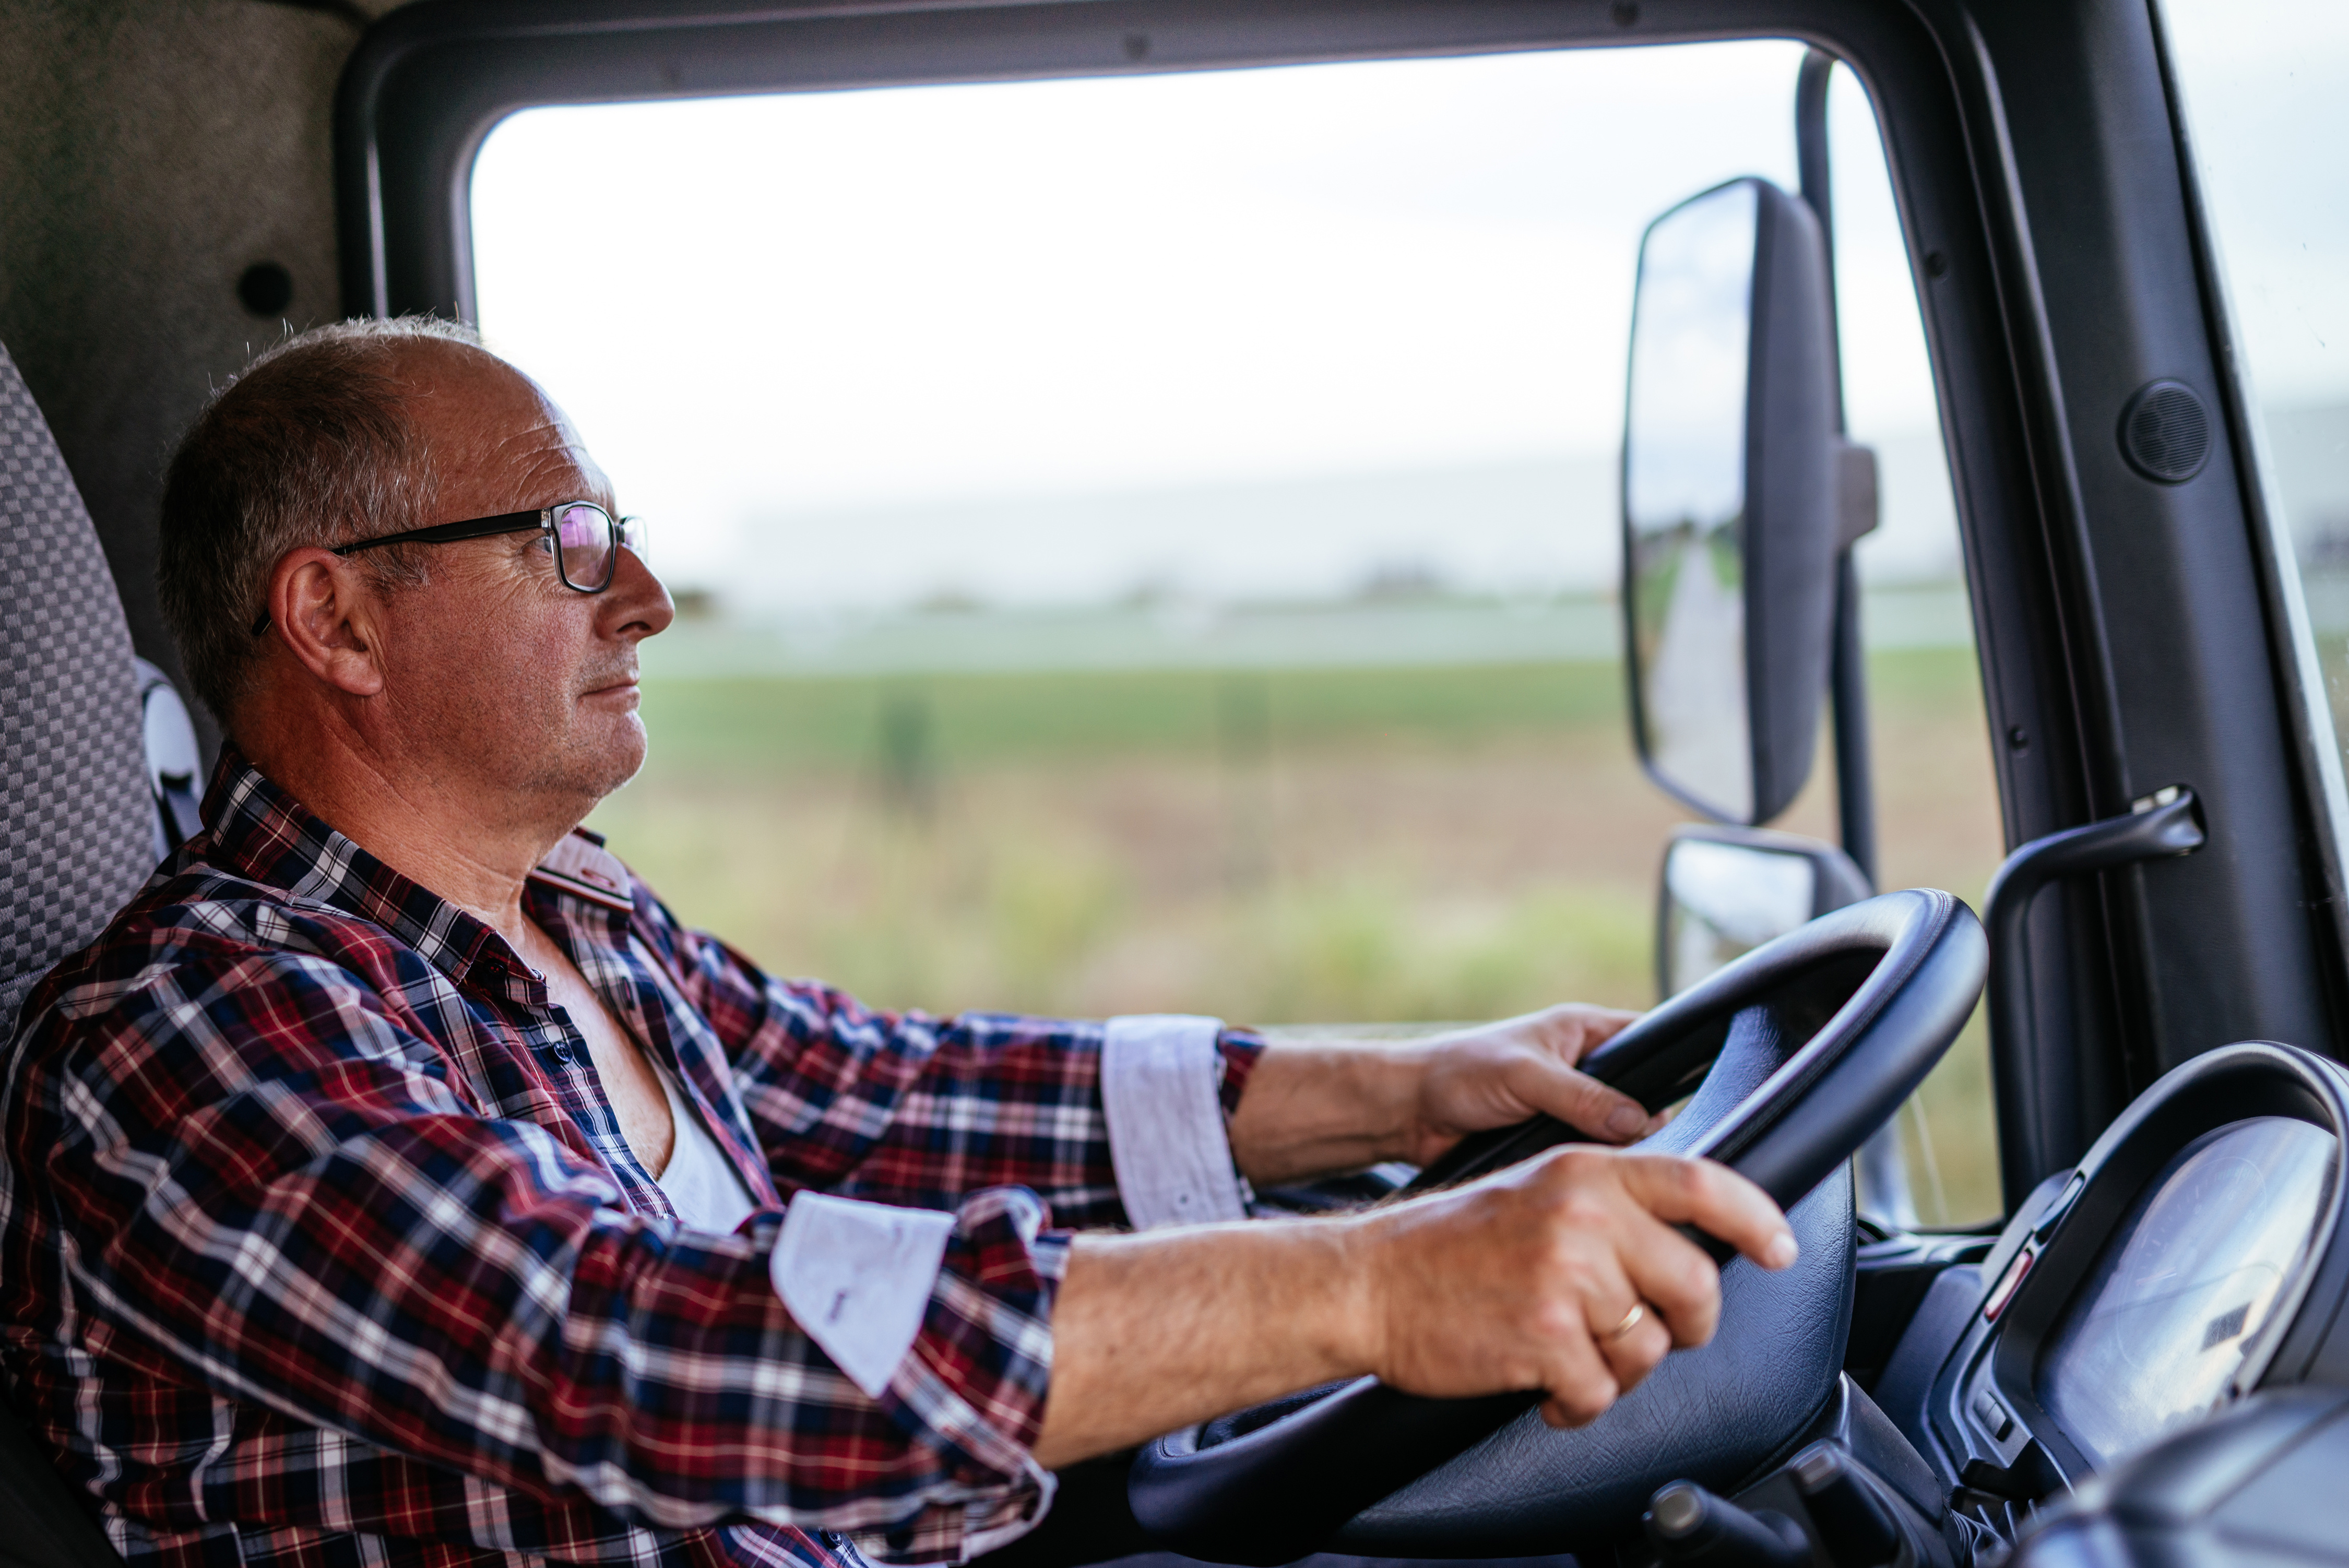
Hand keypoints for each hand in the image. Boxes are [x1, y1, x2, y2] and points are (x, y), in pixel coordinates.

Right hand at [1352, 1145, 1795, 1427]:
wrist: (1368, 1281)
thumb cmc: (1449, 1245)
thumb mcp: (1535, 1190)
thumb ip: (1609, 1205)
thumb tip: (1687, 1242)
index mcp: (1585, 1171)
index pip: (1700, 1182)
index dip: (1755, 1217)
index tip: (1778, 1247)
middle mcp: (1583, 1216)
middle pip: (1693, 1284)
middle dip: (1685, 1323)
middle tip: (1647, 1330)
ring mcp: (1565, 1277)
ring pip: (1650, 1347)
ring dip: (1619, 1368)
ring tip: (1572, 1356)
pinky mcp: (1545, 1338)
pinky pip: (1601, 1393)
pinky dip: (1578, 1404)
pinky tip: (1546, 1387)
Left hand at [1399, 1003, 1654, 1165]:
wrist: (1410, 1112)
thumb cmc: (1459, 1072)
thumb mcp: (1526, 1077)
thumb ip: (1582, 1097)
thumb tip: (1638, 1121)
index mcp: (1585, 1032)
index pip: (1649, 1041)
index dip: (1672, 1070)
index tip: (1683, 1104)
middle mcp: (1585, 1069)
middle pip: (1643, 1098)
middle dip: (1647, 1124)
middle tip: (1647, 1149)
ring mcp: (1573, 1108)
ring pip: (1620, 1134)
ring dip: (1618, 1152)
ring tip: (1617, 1169)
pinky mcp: (1557, 1141)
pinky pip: (1591, 1158)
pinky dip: (1594, 1170)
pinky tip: (1594, 1184)